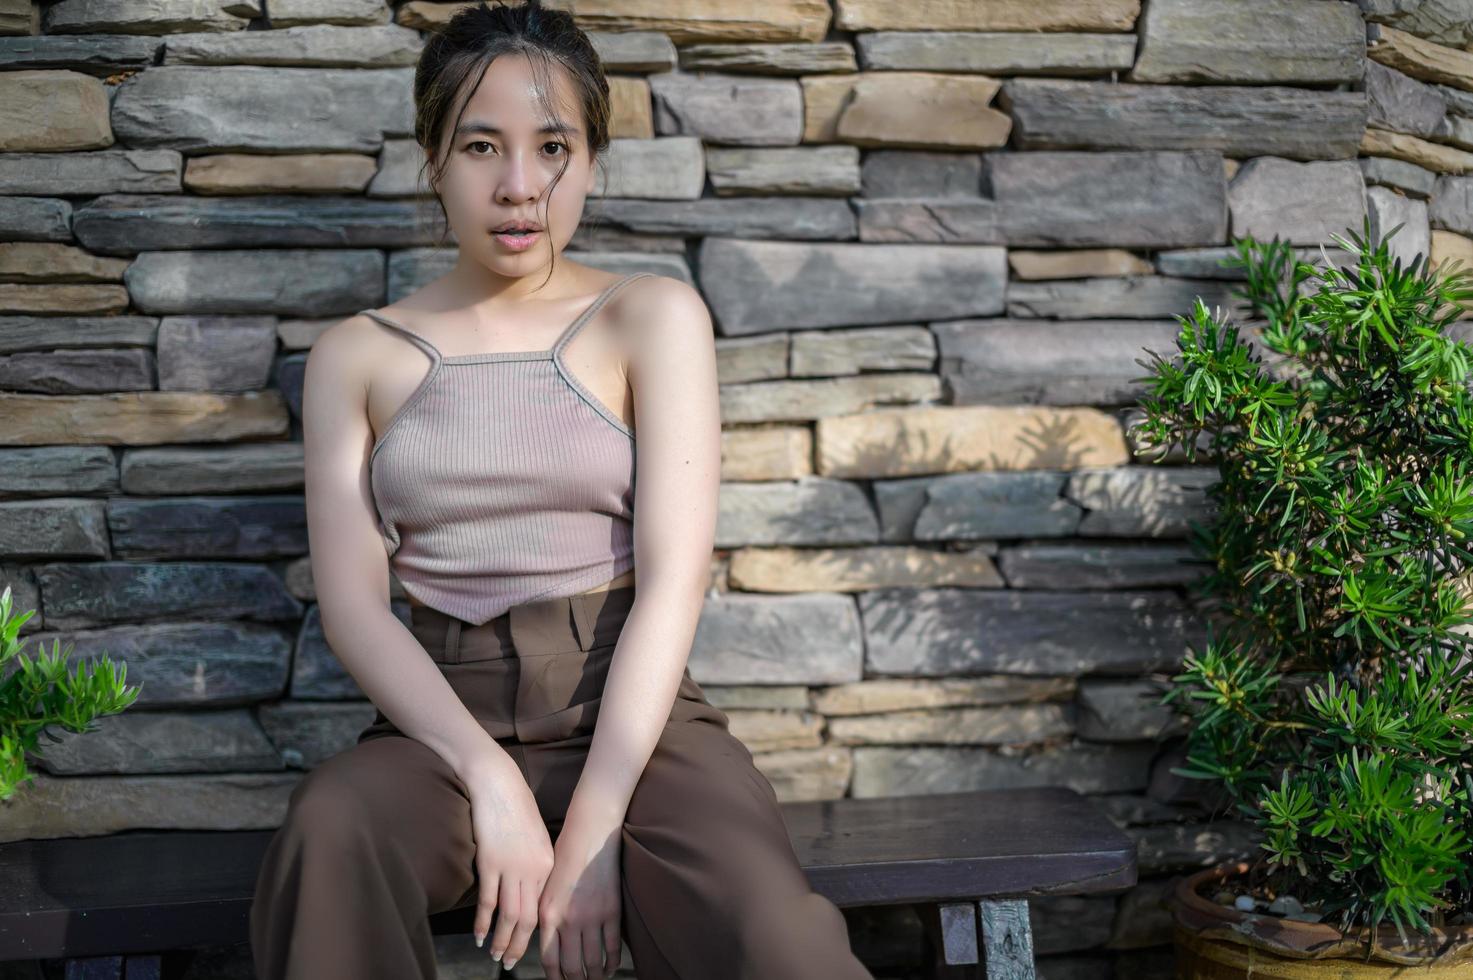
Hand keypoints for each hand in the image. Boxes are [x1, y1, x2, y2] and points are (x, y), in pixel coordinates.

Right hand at [460, 754, 554, 970]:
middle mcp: (533, 870)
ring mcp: (512, 867)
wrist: (498, 783)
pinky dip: (484, 923)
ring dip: (502, 941)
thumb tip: (531, 888)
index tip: (529, 946)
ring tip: (496, 957)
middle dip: (520, 945)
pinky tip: (480, 937)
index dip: (537, 931)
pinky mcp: (490, 863)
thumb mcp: (536, 837)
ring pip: (510, 916)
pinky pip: (489, 901)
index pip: (545, 907)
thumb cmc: (516, 806)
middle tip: (511, 964)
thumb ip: (536, 864)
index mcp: (548, 864)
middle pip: (529, 918)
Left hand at [538, 815, 623, 979]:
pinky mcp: (612, 912)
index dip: (554, 977)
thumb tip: (548, 941)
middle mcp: (568, 920)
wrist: (590, 836)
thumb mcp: (546, 886)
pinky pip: (612, 947)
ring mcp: (592, 918)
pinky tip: (610, 967)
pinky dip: (612, 962)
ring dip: (594, 976)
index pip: (549, 959)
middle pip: (571, 966)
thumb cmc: (565, 857)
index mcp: (548, 915)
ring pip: (592, 961)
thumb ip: (546, 915)